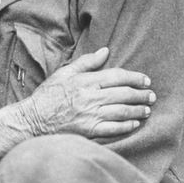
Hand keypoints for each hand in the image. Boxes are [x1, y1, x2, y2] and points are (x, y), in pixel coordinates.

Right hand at [17, 47, 153, 139]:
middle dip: (141, 94)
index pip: (117, 76)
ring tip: (147, 110)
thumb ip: (86, 62)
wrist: (32, 121)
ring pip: (122, 111)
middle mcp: (90, 97)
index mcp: (85, 81)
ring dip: (137, 110)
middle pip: (123, 94)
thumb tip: (105, 51)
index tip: (146, 80)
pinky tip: (134, 124)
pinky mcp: (88, 131)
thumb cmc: (47, 96)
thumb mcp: (64, 73)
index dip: (135, 78)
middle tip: (151, 95)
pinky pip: (113, 129)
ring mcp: (90, 115)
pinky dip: (126, 126)